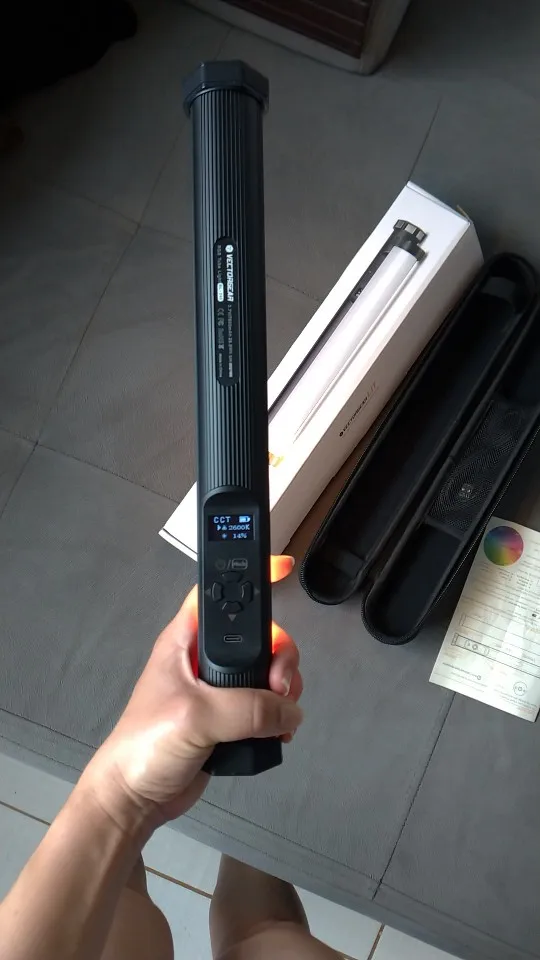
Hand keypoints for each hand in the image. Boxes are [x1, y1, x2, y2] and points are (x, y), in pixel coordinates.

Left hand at [80, 556, 302, 836]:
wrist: (135, 798)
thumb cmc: (143, 746)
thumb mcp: (196, 716)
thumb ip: (247, 708)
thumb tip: (287, 711)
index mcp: (185, 640)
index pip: (221, 592)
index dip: (252, 576)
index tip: (283, 567)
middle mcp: (203, 659)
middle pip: (260, 635)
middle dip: (280, 656)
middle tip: (278, 686)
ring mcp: (217, 690)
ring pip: (267, 671)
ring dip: (283, 690)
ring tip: (279, 715)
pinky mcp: (229, 719)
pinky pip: (267, 706)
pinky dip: (280, 716)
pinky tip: (278, 732)